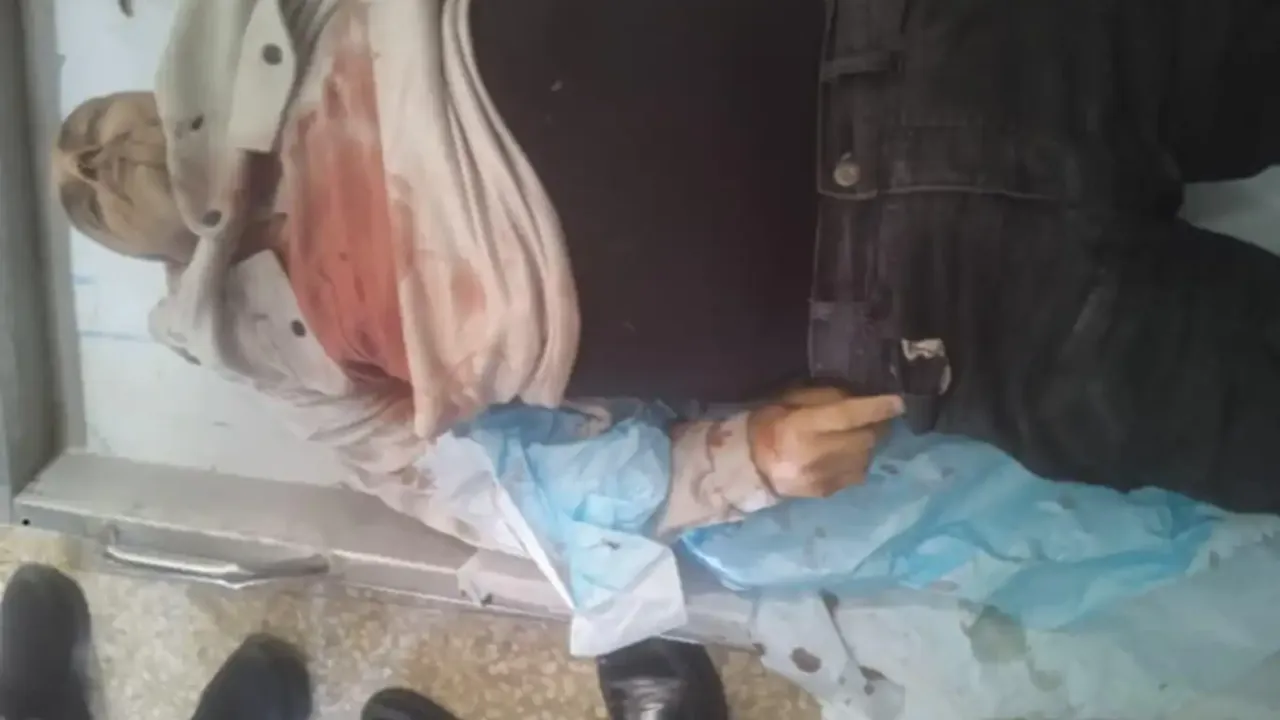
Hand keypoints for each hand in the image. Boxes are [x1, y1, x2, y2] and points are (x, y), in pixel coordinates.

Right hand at [748, 387, 903, 498]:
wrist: (750, 465)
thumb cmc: (771, 423)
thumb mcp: (791, 400)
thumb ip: (826, 398)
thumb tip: (862, 398)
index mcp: (800, 428)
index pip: (847, 416)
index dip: (875, 408)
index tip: (897, 402)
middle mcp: (813, 455)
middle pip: (864, 438)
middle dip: (876, 426)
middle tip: (876, 416)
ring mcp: (821, 478)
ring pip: (866, 457)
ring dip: (868, 443)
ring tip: (858, 434)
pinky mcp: (827, 492)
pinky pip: (858, 473)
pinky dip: (859, 460)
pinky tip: (846, 453)